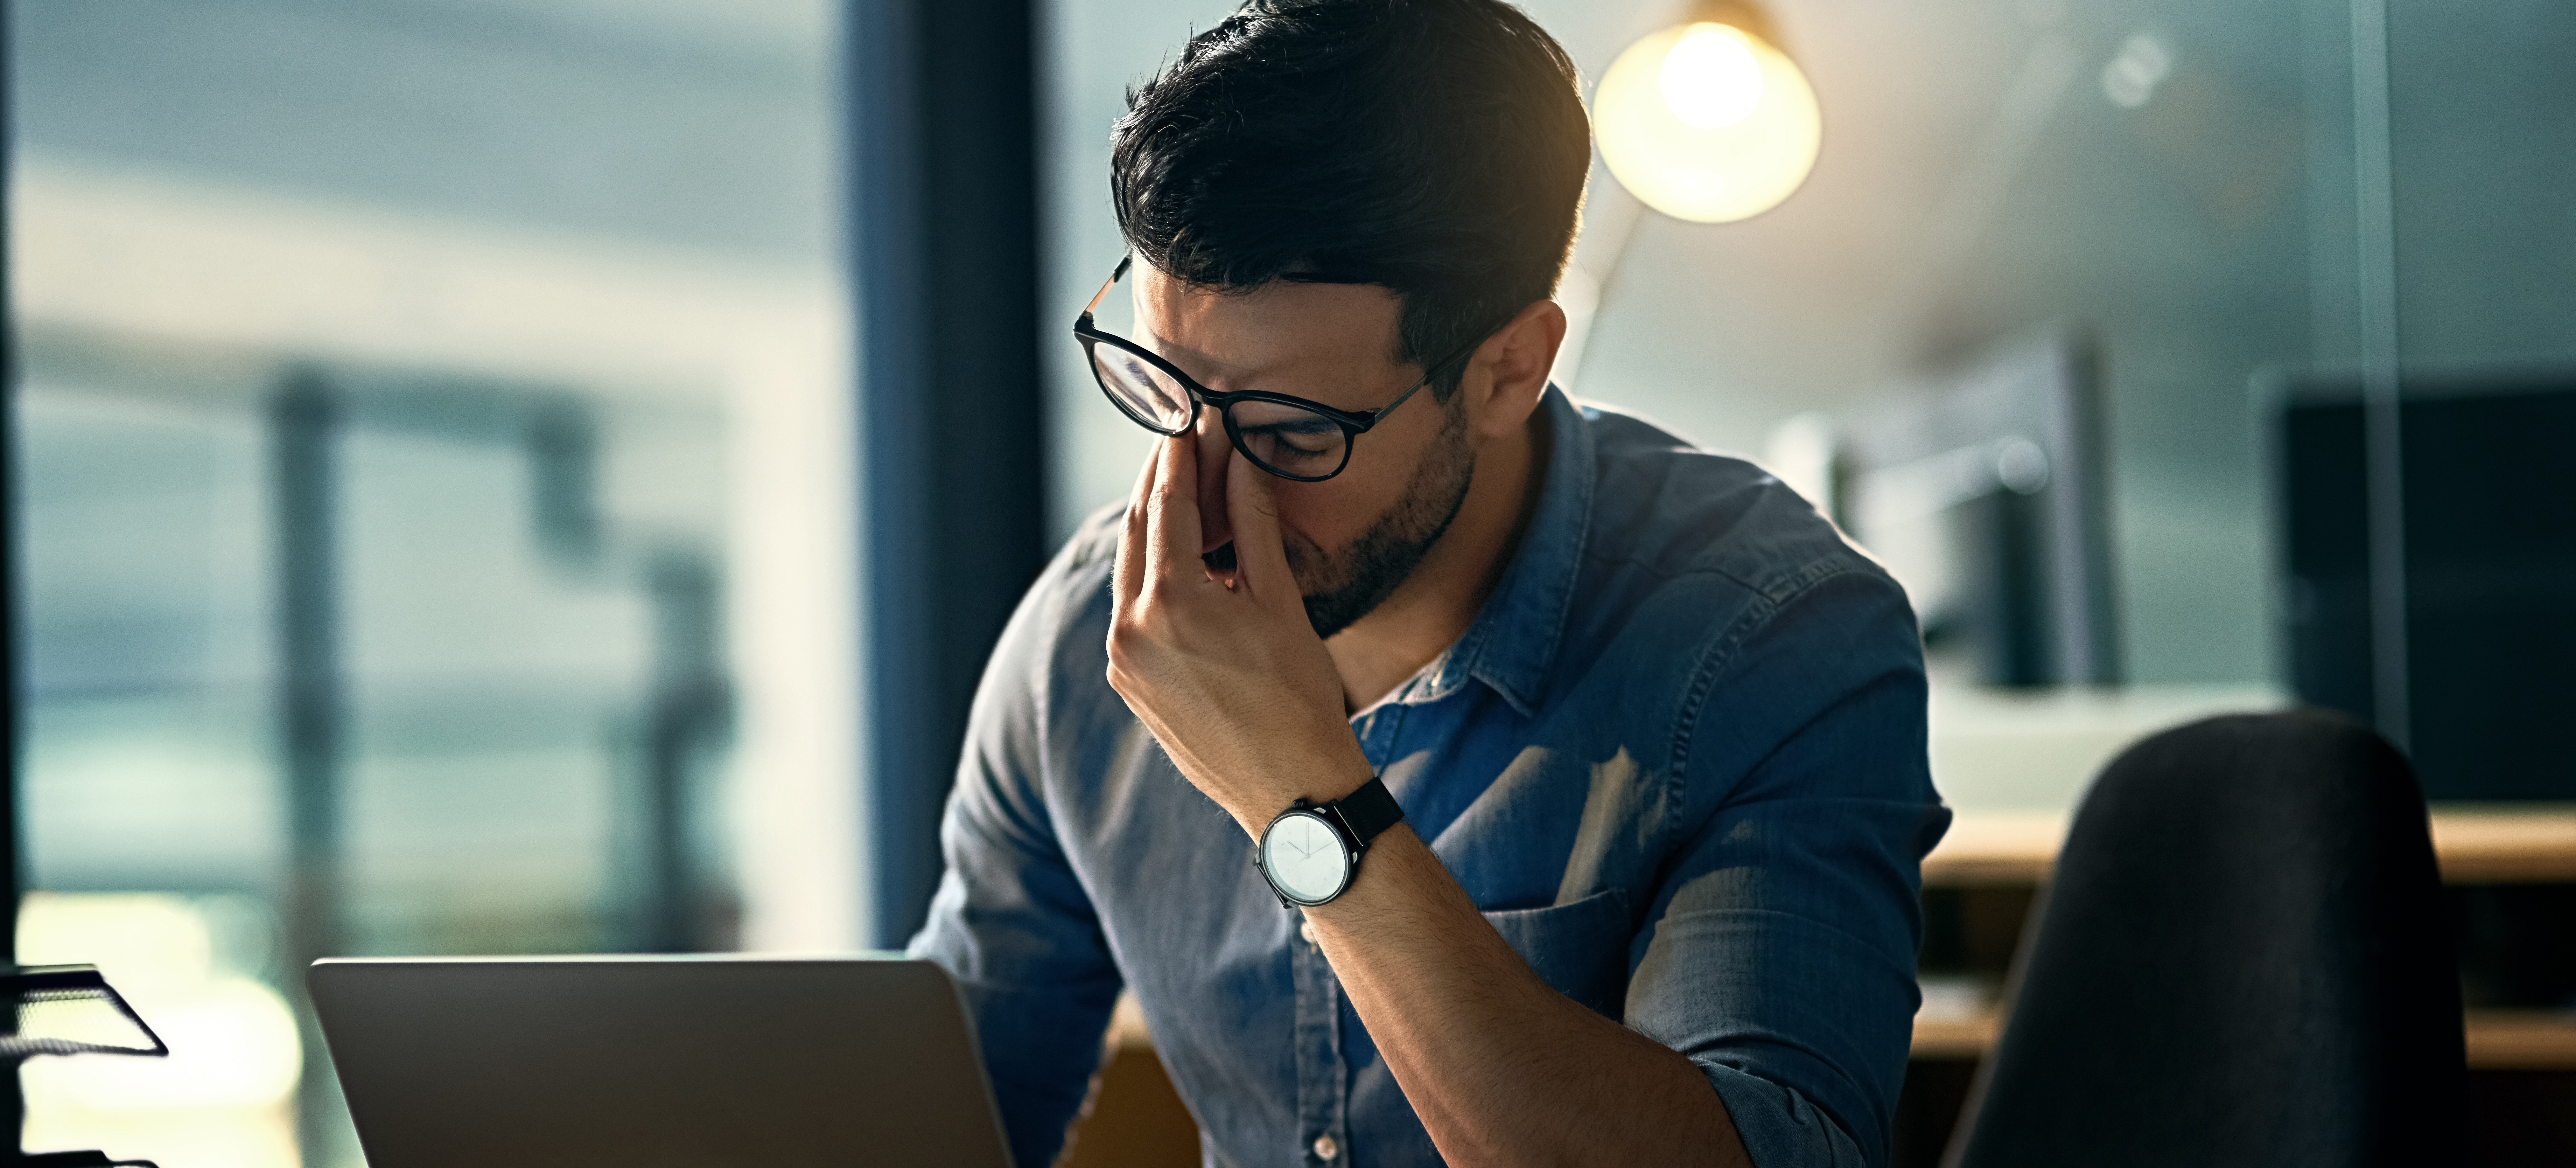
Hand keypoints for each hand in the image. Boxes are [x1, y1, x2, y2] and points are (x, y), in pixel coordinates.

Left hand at [1107, 434, 1373, 834]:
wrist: (1291, 789)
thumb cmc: (1299, 697)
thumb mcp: (1280, 600)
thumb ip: (1254, 523)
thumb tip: (1241, 458)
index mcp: (1170, 602)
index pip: (1168, 504)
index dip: (1180, 455)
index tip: (1189, 419)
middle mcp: (1131, 630)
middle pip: (1138, 531)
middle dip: (1159, 484)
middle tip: (1180, 443)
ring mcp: (1123, 661)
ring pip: (1131, 571)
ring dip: (1154, 529)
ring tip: (1184, 494)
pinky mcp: (1129, 684)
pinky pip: (1132, 612)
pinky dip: (1153, 578)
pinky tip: (1182, 562)